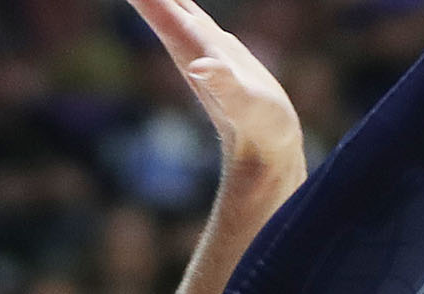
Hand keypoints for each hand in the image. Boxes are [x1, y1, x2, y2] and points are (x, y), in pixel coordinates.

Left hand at [131, 0, 304, 183]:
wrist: (266, 149)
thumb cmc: (258, 128)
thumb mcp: (244, 105)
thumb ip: (222, 84)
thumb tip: (199, 67)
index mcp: (192, 49)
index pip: (159, 12)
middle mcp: (190, 44)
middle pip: (160, 6)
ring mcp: (202, 46)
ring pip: (173, 10)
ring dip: (158, 0)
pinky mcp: (216, 50)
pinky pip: (191, 18)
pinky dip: (179, 5)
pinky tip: (179, 4)